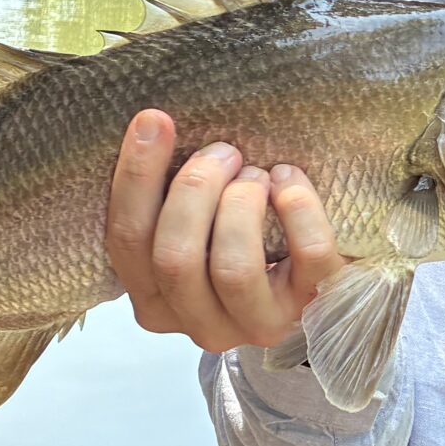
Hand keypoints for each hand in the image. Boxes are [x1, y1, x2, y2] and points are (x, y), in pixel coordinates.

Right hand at [104, 110, 345, 354]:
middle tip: (224, 152)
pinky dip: (299, 207)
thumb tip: (154, 127)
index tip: (155, 121)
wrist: (317, 288)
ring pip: (234, 268)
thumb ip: (171, 203)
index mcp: (156, 302)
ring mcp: (257, 325)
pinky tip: (289, 183)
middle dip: (195, 188)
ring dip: (242, 202)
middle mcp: (199, 325)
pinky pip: (307, 255)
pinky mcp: (312, 307)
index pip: (126, 243)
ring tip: (256, 175)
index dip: (136, 177)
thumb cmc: (244, 246)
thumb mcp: (196, 234)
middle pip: (174, 257)